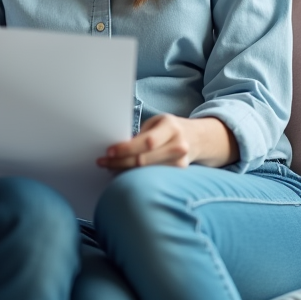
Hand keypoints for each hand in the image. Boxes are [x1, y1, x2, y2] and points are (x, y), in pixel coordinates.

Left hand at [97, 114, 237, 170]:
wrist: (197, 138)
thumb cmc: (171, 128)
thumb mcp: (157, 123)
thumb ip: (141, 135)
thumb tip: (118, 149)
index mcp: (171, 128)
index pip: (146, 142)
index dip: (126, 148)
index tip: (109, 152)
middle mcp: (179, 146)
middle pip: (144, 159)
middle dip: (120, 162)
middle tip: (103, 162)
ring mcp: (181, 163)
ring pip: (147, 171)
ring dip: (125, 170)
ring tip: (109, 168)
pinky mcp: (178, 174)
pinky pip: (153, 176)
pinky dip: (136, 175)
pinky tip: (124, 173)